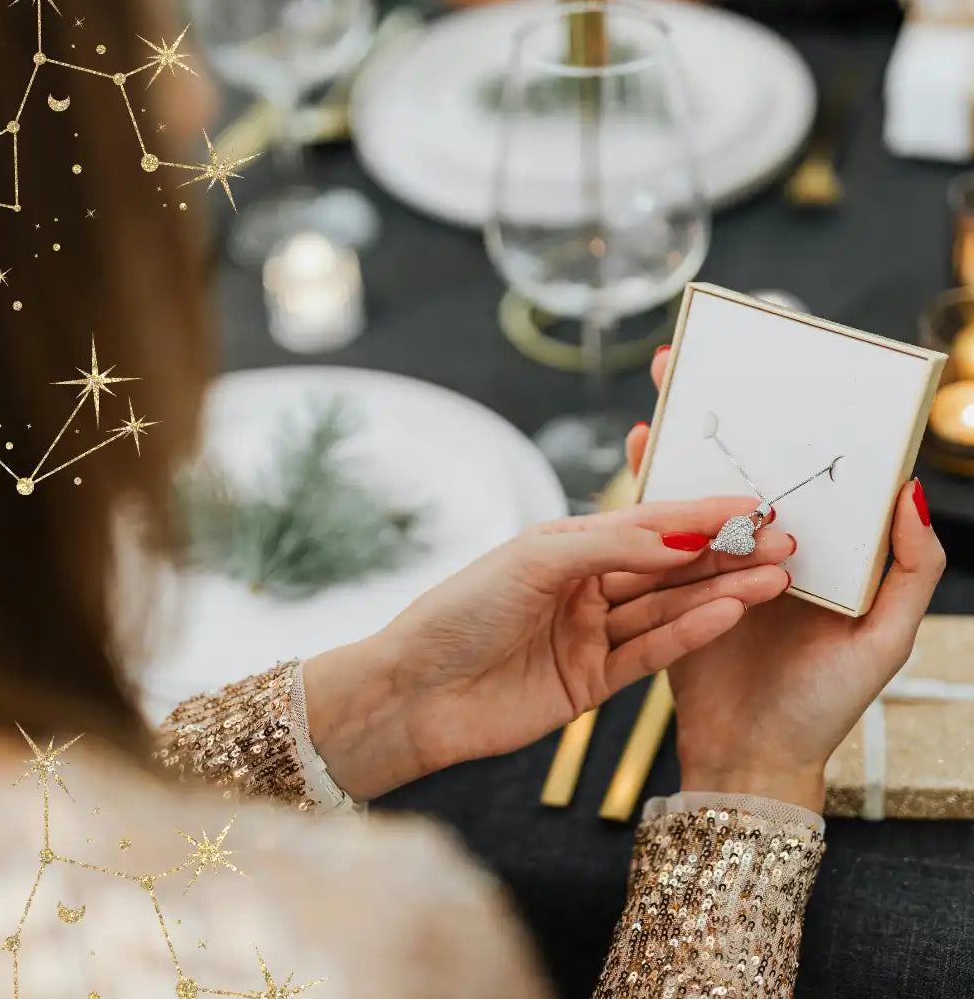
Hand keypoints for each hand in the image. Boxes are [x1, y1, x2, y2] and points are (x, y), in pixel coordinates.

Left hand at [305, 497, 793, 798]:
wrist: (415, 694)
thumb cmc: (460, 611)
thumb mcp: (534, 560)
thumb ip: (611, 545)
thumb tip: (684, 533)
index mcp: (565, 548)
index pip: (647, 525)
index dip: (700, 515)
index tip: (755, 506)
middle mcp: (583, 588)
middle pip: (666, 568)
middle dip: (723, 554)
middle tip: (784, 542)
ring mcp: (589, 636)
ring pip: (667, 609)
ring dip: (719, 593)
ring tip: (774, 577)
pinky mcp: (591, 682)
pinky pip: (650, 653)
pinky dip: (688, 634)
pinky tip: (729, 613)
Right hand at [623, 349, 946, 811]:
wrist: (751, 759)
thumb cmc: (823, 705)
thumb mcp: (885, 640)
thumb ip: (908, 569)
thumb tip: (907, 490)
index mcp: (813, 552)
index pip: (800, 475)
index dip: (787, 424)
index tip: (771, 375)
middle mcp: (761, 549)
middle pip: (738, 470)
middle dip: (715, 416)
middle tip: (690, 363)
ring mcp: (713, 565)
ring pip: (694, 492)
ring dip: (675, 444)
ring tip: (661, 397)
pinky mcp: (669, 586)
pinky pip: (661, 532)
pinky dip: (648, 492)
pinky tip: (640, 455)